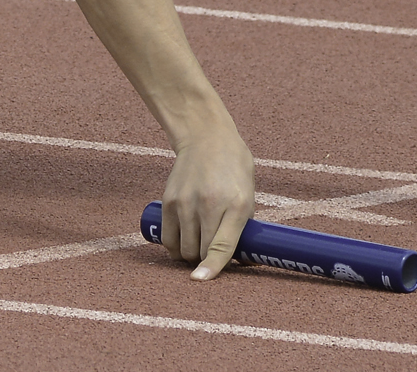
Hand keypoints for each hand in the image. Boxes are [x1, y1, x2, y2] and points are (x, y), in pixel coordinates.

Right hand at [158, 127, 255, 279]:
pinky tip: (183, 242)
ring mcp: (186, 202)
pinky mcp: (169, 201)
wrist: (206, 138)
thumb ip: (243, 227)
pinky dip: (175, 246)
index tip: (202, 279)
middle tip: (213, 255)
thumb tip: (243, 263)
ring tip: (199, 246)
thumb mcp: (248, 195)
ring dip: (191, 255)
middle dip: (207, 261)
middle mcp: (209, 204)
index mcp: (237, 204)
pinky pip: (168, 238)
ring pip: (183, 249)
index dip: (213, 267)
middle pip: (200, 251)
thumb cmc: (234, 168)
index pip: (222, 245)